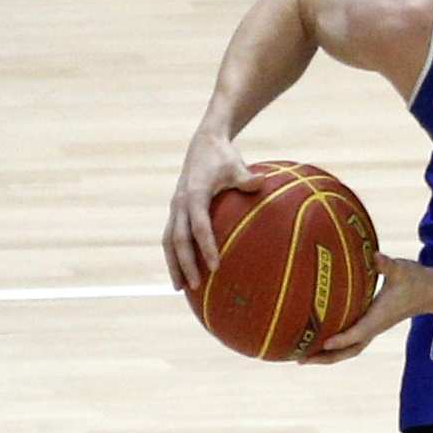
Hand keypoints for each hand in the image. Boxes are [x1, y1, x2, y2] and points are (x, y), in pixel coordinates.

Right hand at [162, 133, 261, 289]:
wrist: (204, 143)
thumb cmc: (224, 157)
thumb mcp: (236, 166)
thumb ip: (247, 178)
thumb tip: (263, 182)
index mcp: (194, 194)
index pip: (199, 226)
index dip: (206, 246)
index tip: (216, 266)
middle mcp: (180, 203)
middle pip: (178, 239)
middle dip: (185, 264)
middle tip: (196, 286)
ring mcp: (175, 207)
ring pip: (169, 240)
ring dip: (174, 264)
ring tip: (179, 288)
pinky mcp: (176, 210)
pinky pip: (171, 236)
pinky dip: (174, 255)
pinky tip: (182, 273)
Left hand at [304, 253, 425, 363]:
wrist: (431, 292)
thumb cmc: (415, 279)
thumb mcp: (401, 269)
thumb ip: (386, 264)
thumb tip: (376, 256)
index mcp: (380, 317)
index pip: (359, 332)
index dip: (342, 339)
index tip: (324, 343)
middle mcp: (375, 327)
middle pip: (349, 350)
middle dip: (326, 357)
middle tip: (301, 359)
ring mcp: (373, 328)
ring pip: (349, 349)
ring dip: (327, 356)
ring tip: (303, 357)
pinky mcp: (372, 326)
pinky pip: (351, 341)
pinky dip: (334, 346)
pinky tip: (318, 341)